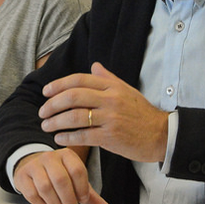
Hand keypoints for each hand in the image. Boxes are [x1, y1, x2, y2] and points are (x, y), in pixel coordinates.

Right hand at [13, 149, 109, 203]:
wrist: (32, 165)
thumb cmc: (57, 174)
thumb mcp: (75, 181)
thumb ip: (90, 195)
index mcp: (66, 155)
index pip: (77, 170)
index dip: (82, 188)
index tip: (83, 200)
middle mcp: (49, 157)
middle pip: (61, 179)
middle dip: (69, 200)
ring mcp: (34, 165)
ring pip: (45, 187)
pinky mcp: (23, 176)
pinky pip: (32, 194)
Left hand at [39, 62, 168, 162]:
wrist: (162, 135)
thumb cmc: (142, 113)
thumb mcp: (127, 90)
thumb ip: (108, 78)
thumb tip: (93, 65)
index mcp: (112, 87)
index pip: (80, 80)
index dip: (59, 85)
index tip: (46, 92)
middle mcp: (110, 100)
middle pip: (73, 97)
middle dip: (53, 104)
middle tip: (42, 111)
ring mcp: (110, 118)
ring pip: (75, 116)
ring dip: (56, 121)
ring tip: (46, 126)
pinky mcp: (111, 137)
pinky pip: (83, 136)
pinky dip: (68, 137)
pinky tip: (59, 138)